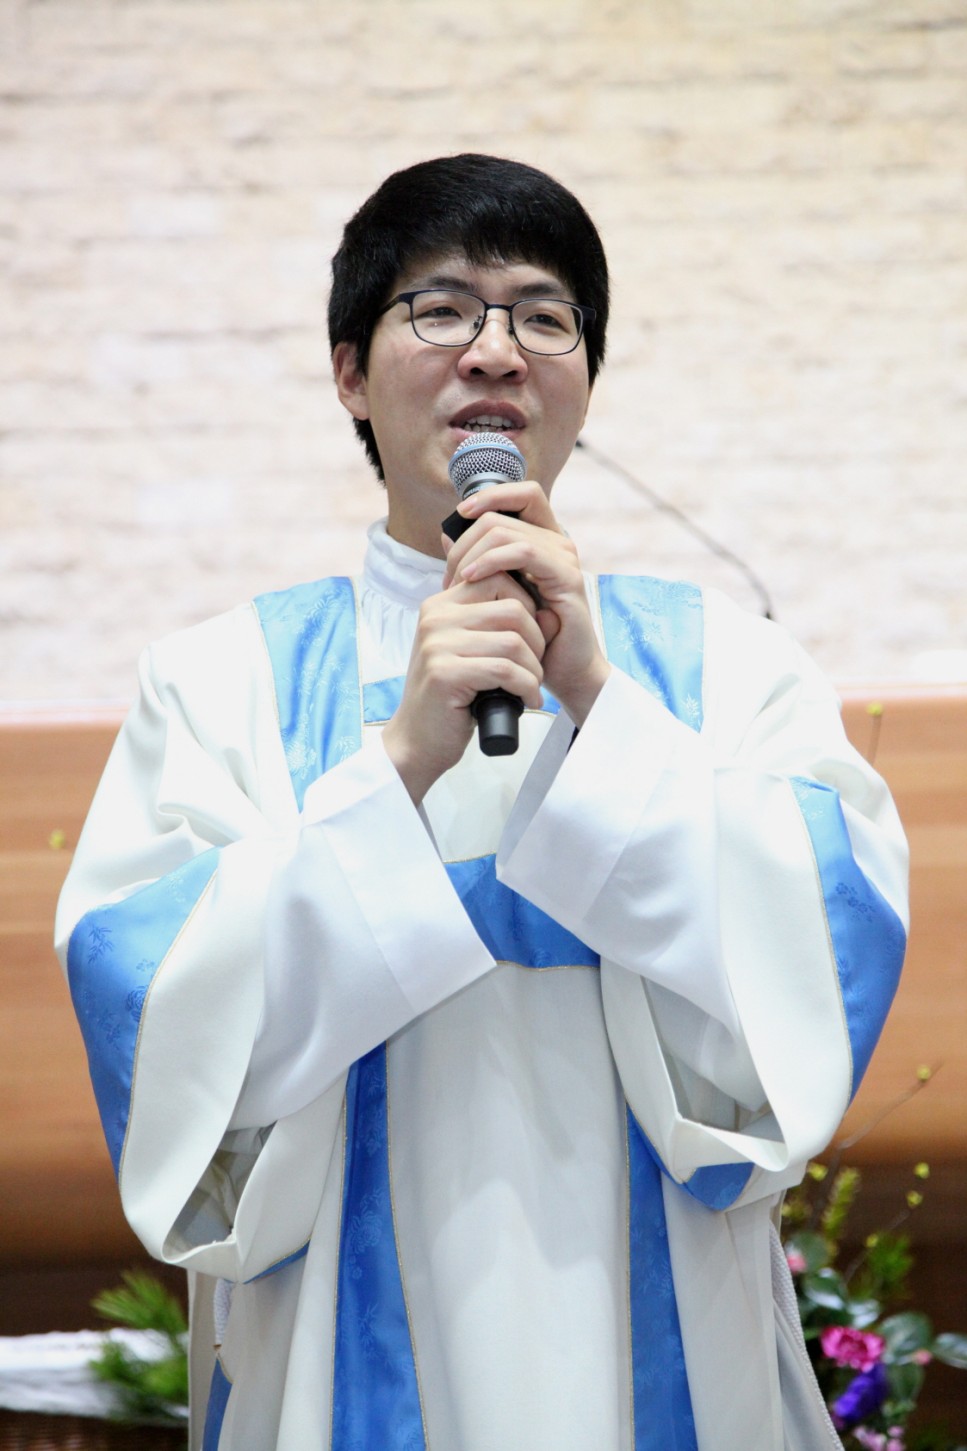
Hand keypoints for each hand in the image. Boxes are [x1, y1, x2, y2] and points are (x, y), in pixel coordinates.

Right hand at [382, 569, 546, 803]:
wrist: (418, 741)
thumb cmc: (452, 698)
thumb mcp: (475, 653)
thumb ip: (503, 627)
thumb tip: (553, 614)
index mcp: (440, 605)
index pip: (499, 578)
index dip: (528, 607)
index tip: (530, 640)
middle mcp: (435, 617)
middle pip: (512, 608)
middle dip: (537, 641)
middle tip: (535, 668)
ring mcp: (436, 644)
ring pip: (513, 642)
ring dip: (534, 669)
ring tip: (531, 687)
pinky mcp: (444, 673)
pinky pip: (505, 670)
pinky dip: (526, 687)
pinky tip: (526, 700)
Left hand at [441, 480, 610, 727]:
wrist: (562, 672)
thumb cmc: (530, 636)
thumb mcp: (496, 595)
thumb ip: (476, 563)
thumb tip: (446, 537)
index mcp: (543, 540)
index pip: (522, 493)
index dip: (491, 495)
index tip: (461, 514)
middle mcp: (557, 542)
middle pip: (501, 515)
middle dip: (465, 541)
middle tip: (449, 576)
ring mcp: (564, 558)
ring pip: (506, 531)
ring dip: (471, 553)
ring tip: (456, 582)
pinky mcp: (567, 578)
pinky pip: (523, 552)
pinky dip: (491, 561)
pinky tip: (471, 580)